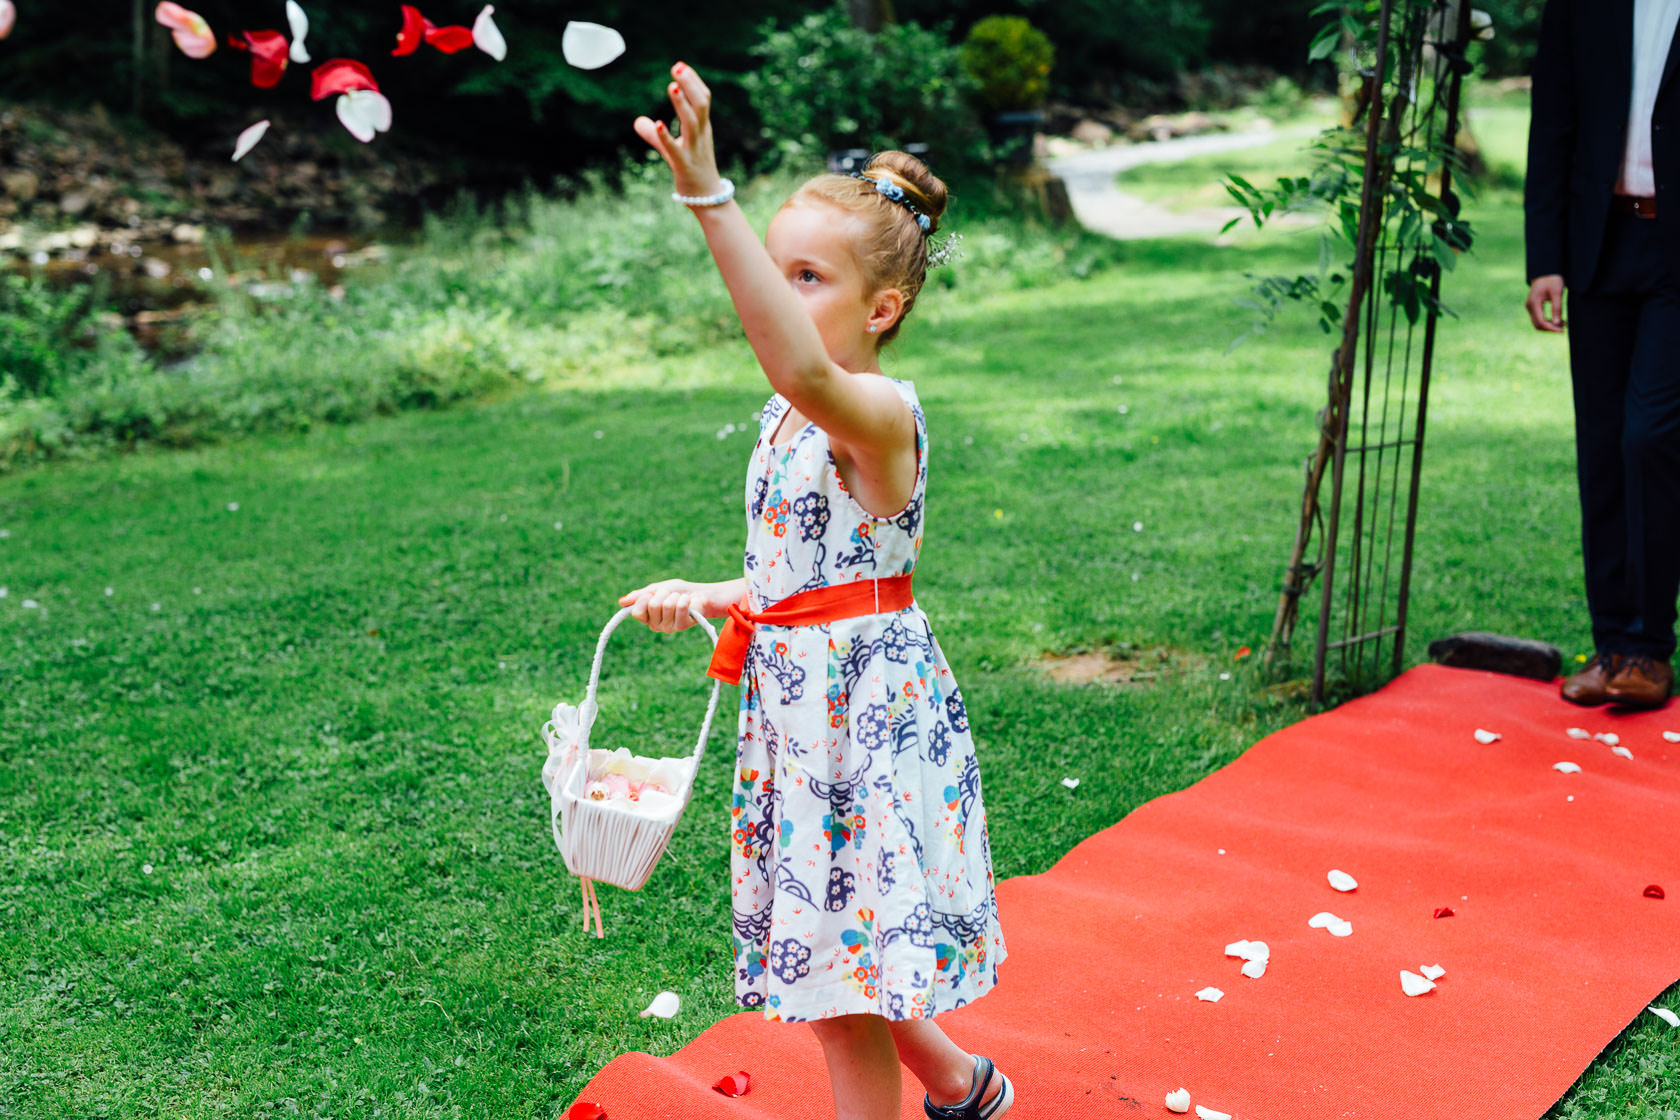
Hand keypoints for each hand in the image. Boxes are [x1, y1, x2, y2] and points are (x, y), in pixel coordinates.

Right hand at [617, 578, 715, 632]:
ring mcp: (668, 627)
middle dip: (663, 594)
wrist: (700, 594)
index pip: (636, 612)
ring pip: (666, 605)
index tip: (652, 594)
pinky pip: (679, 607)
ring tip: (680, 598)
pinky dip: (684, 599)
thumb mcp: (656, 589)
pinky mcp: (681, 626)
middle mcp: (656, 625)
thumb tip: (621, 602)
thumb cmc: (677, 591)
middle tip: (671, 595)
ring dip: (675, 596)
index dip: (644, 599)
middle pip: (652, 606)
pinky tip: (688, 601)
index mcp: (647, 617)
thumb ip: (640, 596)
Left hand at [633, 62, 722, 199]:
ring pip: (692, 123)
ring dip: (682, 104)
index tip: (680, 65)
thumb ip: (656, 134)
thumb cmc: (692, 169)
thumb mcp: (674, 149)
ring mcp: (694, 150)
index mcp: (702, 128)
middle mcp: (701, 136)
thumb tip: (638, 121)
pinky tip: (657, 123)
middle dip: (690, 84)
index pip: (703, 98)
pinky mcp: (684, 166)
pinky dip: (666, 136)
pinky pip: (676, 149)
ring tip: (672, 86)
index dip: (693, 81)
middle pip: (701, 104)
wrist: (707, 199)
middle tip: (677, 67)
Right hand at [1526, 274, 1565, 331]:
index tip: (1563, 330)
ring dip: (1549, 326)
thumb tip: (1557, 323)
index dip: (1552, 328)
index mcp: (1534, 303)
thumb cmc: (1552, 280)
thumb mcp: (1557, 292)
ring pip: (1537, 323)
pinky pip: (1538, 318)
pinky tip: (1558, 320)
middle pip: (1538, 325)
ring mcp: (1530, 307)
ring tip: (1563, 324)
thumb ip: (1557, 308)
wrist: (1545, 272)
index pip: (1541, 321)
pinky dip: (1547, 321)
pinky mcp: (1533, 307)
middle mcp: (1529, 306)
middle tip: (1564, 328)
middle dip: (1550, 328)